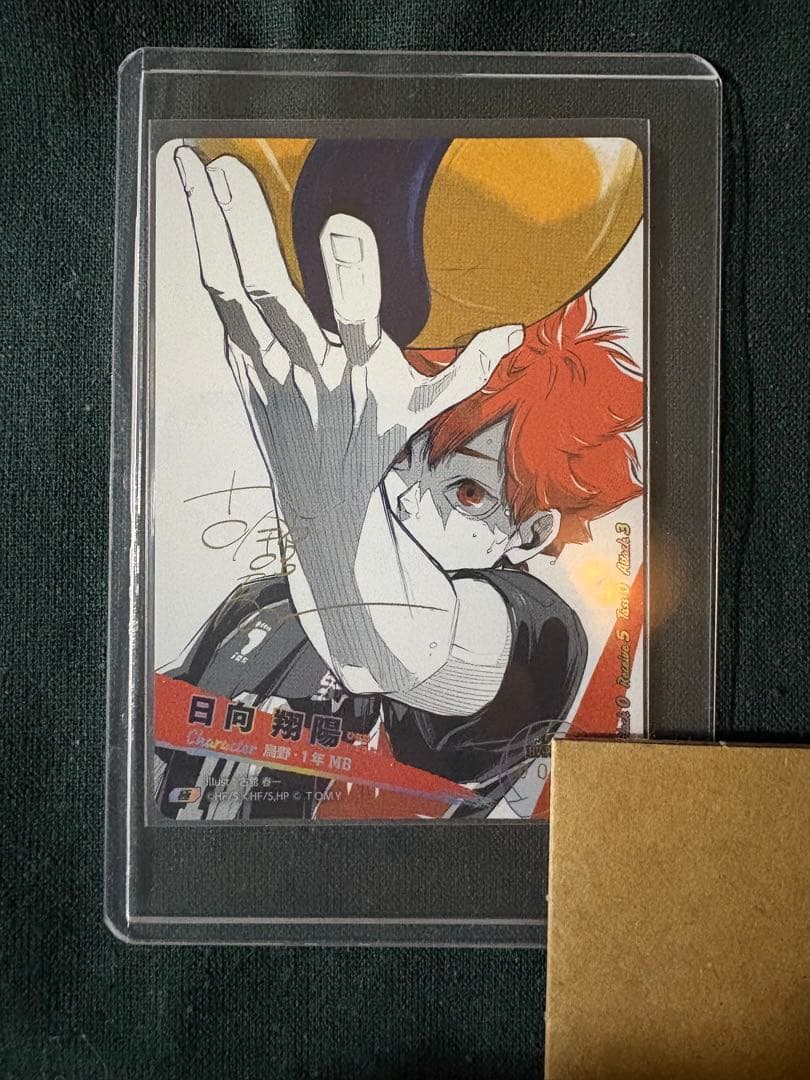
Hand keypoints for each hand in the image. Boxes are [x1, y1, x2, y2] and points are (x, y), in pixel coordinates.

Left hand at [174, 146, 522, 530]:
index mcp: (361, 375)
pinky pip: (220, 307)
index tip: (343, 222)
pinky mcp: (242, 370)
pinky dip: (206, 255)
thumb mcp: (425, 409)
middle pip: (271, 298)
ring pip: (230, 296)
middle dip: (247, 231)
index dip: (352, 275)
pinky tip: (191, 205)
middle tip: (229, 169)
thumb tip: (513, 332)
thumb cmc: (374, 445)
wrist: (321, 506)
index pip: (358, 322)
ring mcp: (266, 370)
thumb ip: (467, 368)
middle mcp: (308, 370)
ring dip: (205, 230)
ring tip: (186, 164)